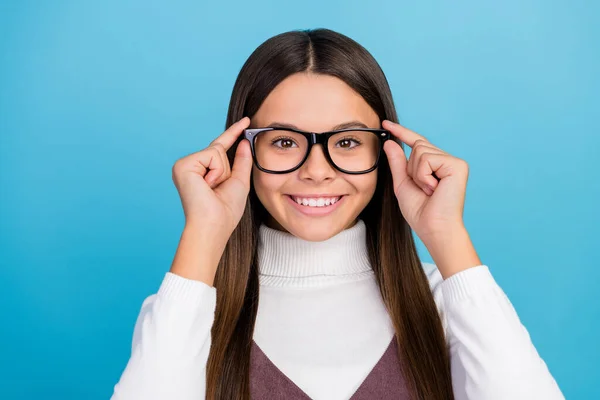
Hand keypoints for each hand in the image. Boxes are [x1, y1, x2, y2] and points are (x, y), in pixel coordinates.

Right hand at [171, 116, 252, 234]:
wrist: (213, 224)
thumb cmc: (226, 210)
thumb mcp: (239, 181)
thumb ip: (241, 161)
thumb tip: (244, 141)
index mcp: (202, 171)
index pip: (220, 148)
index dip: (234, 133)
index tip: (246, 120)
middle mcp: (191, 166)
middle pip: (220, 149)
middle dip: (227, 168)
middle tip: (218, 189)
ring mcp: (185, 165)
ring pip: (217, 151)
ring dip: (222, 171)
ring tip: (213, 188)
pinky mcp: (183, 165)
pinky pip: (211, 155)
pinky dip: (216, 170)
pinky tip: (207, 185)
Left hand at [382, 120, 468, 240]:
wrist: (434, 228)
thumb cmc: (420, 211)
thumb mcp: (402, 184)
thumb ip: (397, 162)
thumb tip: (389, 142)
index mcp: (435, 165)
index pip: (416, 142)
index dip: (401, 132)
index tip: (385, 123)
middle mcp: (446, 160)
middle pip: (416, 146)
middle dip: (411, 169)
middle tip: (422, 190)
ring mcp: (454, 162)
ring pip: (420, 150)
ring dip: (417, 174)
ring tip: (429, 190)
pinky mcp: (457, 165)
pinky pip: (427, 158)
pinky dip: (423, 175)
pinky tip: (434, 188)